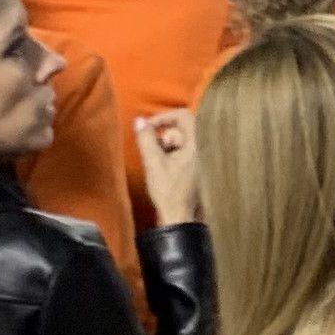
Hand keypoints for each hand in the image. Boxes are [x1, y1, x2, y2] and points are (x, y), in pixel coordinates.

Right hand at [134, 107, 198, 226]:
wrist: (178, 217)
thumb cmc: (168, 192)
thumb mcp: (153, 163)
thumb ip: (146, 140)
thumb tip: (139, 120)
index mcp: (192, 146)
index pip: (184, 116)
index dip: (165, 116)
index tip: (148, 127)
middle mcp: (194, 150)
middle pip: (177, 130)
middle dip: (159, 137)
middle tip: (151, 153)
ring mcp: (191, 160)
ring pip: (173, 143)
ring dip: (160, 148)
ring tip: (154, 165)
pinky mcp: (185, 170)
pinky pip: (173, 154)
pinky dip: (162, 157)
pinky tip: (157, 172)